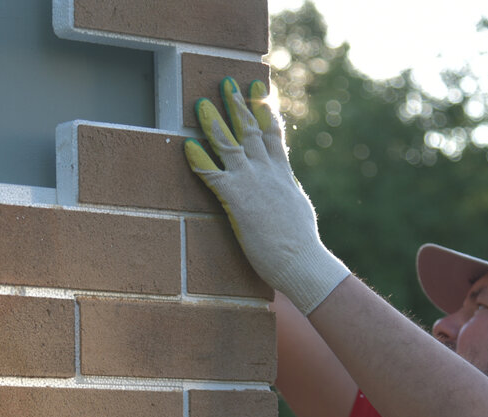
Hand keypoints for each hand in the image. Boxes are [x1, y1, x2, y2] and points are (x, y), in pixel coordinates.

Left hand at [185, 77, 349, 314]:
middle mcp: (268, 172)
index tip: (259, 89)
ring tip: (200, 103)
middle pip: (251, 130)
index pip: (275, 134)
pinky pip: (212, 174)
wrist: (302, 261)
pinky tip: (186, 146)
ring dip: (214, 122)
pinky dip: (198, 159)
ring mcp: (252, 183)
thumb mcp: (298, 209)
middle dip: (237, 105)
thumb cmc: (301, 246)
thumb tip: (287, 189)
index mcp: (283, 174)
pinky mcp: (237, 200)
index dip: (266, 109)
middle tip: (225, 83)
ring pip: (230, 144)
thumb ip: (288, 192)